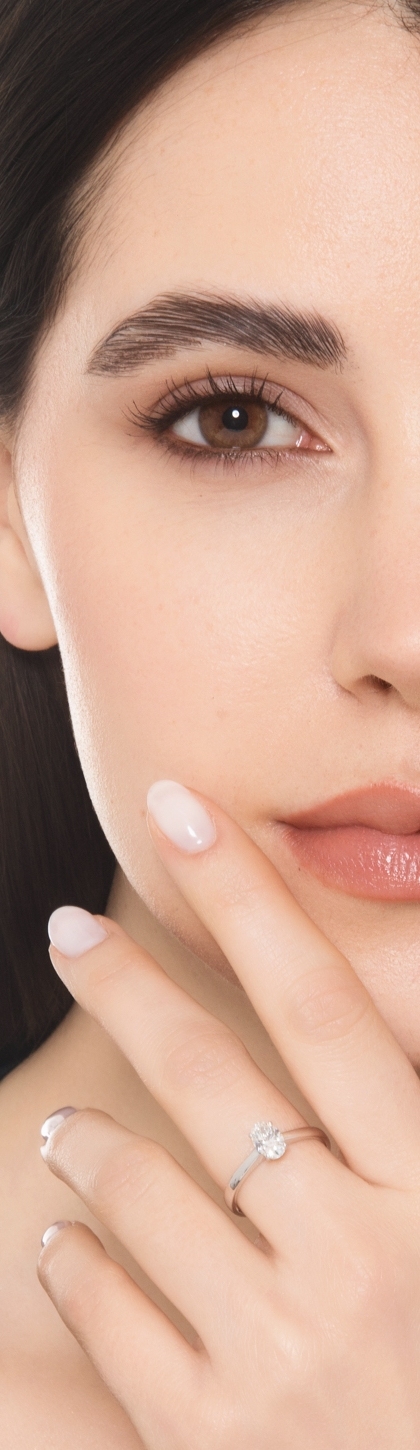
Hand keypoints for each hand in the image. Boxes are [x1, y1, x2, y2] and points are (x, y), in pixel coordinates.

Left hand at [38, 782, 419, 1448]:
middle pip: (212, 1074)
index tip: (186, 816)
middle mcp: (357, 1256)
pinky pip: (106, 1305)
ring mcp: (280, 1349)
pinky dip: (75, 1256)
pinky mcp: (211, 1434)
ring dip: (89, 1141)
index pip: (326, 1007)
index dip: (251, 899)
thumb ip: (409, 1112)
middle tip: (73, 926)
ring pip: (138, 1186)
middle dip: (130, 980)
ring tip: (68, 1129)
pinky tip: (73, 1242)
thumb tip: (381, 1016)